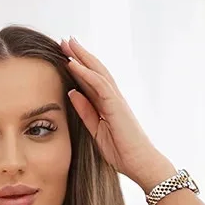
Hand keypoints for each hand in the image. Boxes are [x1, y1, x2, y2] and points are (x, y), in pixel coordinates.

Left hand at [59, 35, 164, 186]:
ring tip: (67, 44)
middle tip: (64, 41)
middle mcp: (113, 98)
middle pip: (95, 70)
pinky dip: (86, 72)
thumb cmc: (122, 152)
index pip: (92, 81)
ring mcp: (116, 100)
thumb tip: (71, 93)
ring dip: (82, 57)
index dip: (79, 68)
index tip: (65, 56)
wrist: (140, 163)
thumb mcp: (96, 131)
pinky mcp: (117, 105)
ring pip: (97, 71)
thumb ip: (85, 112)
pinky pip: (99, 84)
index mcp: (108, 104)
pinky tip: (73, 64)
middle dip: (80, 55)